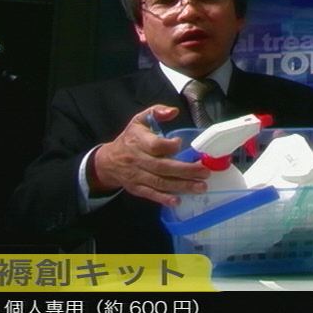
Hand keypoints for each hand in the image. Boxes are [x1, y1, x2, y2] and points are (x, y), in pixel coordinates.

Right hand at [89, 105, 210, 205]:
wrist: (107, 161)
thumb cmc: (130, 139)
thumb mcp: (139, 120)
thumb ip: (156, 112)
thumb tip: (174, 111)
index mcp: (139, 141)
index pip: (155, 145)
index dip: (169, 146)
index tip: (180, 144)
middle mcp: (138, 160)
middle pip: (162, 167)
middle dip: (185, 171)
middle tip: (205, 172)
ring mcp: (137, 176)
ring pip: (160, 182)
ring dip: (181, 186)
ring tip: (201, 187)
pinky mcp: (137, 188)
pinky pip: (151, 194)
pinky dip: (164, 198)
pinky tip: (178, 201)